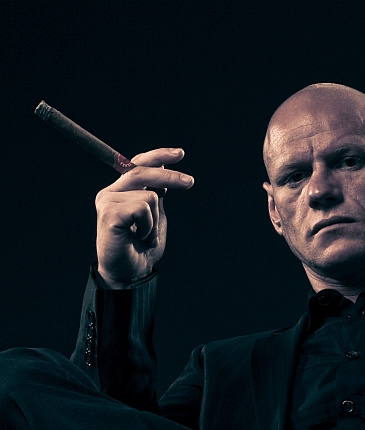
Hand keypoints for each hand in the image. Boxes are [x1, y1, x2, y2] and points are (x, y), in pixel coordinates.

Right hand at [95, 147, 193, 287]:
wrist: (129, 275)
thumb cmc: (141, 249)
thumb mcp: (154, 216)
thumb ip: (156, 193)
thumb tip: (163, 167)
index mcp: (120, 192)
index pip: (138, 165)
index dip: (158, 156)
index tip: (180, 154)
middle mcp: (110, 194)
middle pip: (143, 172)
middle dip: (170, 177)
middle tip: (191, 183)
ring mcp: (107, 202)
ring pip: (150, 196)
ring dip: (155, 222)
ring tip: (145, 237)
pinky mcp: (108, 214)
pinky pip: (143, 209)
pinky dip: (148, 227)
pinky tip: (139, 239)